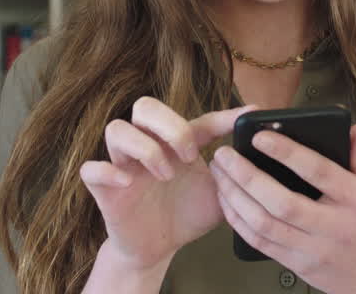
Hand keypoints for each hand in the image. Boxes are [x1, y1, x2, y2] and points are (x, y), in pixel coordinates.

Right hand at [79, 97, 257, 271]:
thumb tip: (263, 160)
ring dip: (144, 147)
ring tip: (165, 173)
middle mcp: (149, 146)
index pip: (200, 119)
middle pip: (146, 106)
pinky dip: (107, 172)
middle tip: (190, 154)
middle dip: (170, 125)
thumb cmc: (186, 215)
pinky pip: (91, 169)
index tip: (251, 117)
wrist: (157, 249)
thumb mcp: (219, 195)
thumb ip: (237, 177)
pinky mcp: (105, 189)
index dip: (226, 116)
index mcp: (177, 144)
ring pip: (117, 129)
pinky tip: (129, 183)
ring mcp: (124, 165)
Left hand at [208, 123, 355, 293]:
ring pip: (265, 225)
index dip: (287, 153)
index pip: (319, 172)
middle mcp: (333, 226)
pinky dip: (239, 222)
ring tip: (220, 174)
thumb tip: (352, 127)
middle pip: (282, 202)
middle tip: (225, 154)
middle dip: (247, 176)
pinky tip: (227, 202)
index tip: (260, 136)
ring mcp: (313, 249)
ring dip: (236, 198)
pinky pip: (261, 243)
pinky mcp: (297, 265)